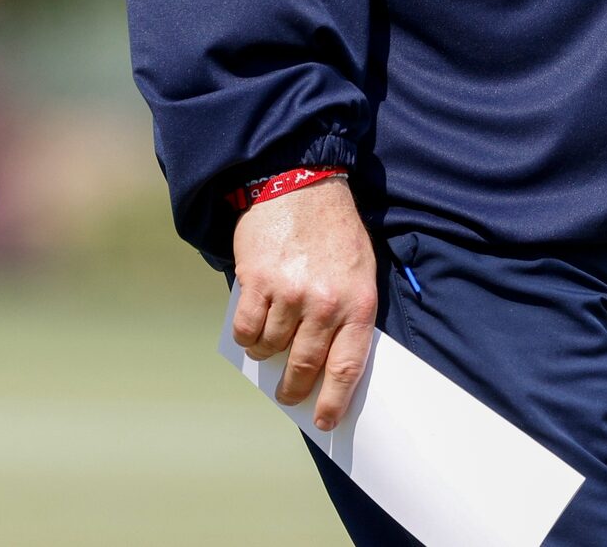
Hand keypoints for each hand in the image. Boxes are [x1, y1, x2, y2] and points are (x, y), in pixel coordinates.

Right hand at [230, 176, 377, 431]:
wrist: (302, 184)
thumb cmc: (335, 233)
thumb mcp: (360, 270)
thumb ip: (347, 313)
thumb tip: (326, 364)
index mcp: (357, 301)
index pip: (347, 368)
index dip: (334, 401)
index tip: (325, 421)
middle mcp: (324, 302)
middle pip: (303, 366)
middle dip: (293, 387)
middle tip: (288, 393)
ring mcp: (289, 293)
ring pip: (271, 349)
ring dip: (268, 352)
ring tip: (272, 340)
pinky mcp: (257, 281)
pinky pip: (247, 329)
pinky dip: (247, 335)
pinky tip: (254, 325)